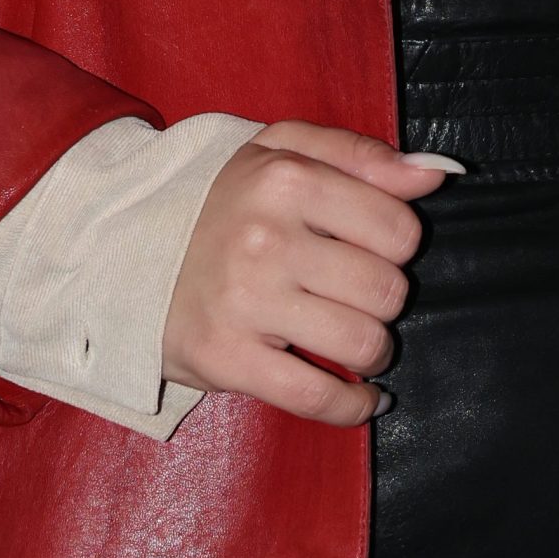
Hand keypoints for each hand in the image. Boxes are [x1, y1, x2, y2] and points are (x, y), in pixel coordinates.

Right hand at [159, 122, 451, 428]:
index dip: (395, 244)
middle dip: (382, 298)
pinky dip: (353, 406)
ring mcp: (245, 303)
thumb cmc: (219, 202)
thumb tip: (437, 173)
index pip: (400, 229)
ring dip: (372, 350)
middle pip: (388, 290)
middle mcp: (266, 239)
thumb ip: (363, 156)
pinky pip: (318, 396)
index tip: (367, 248)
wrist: (120, 252)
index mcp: (286, 179)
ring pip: (363, 343)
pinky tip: (363, 397)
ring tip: (353, 340)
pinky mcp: (227, 359)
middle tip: (352, 294)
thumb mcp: (281, 151)